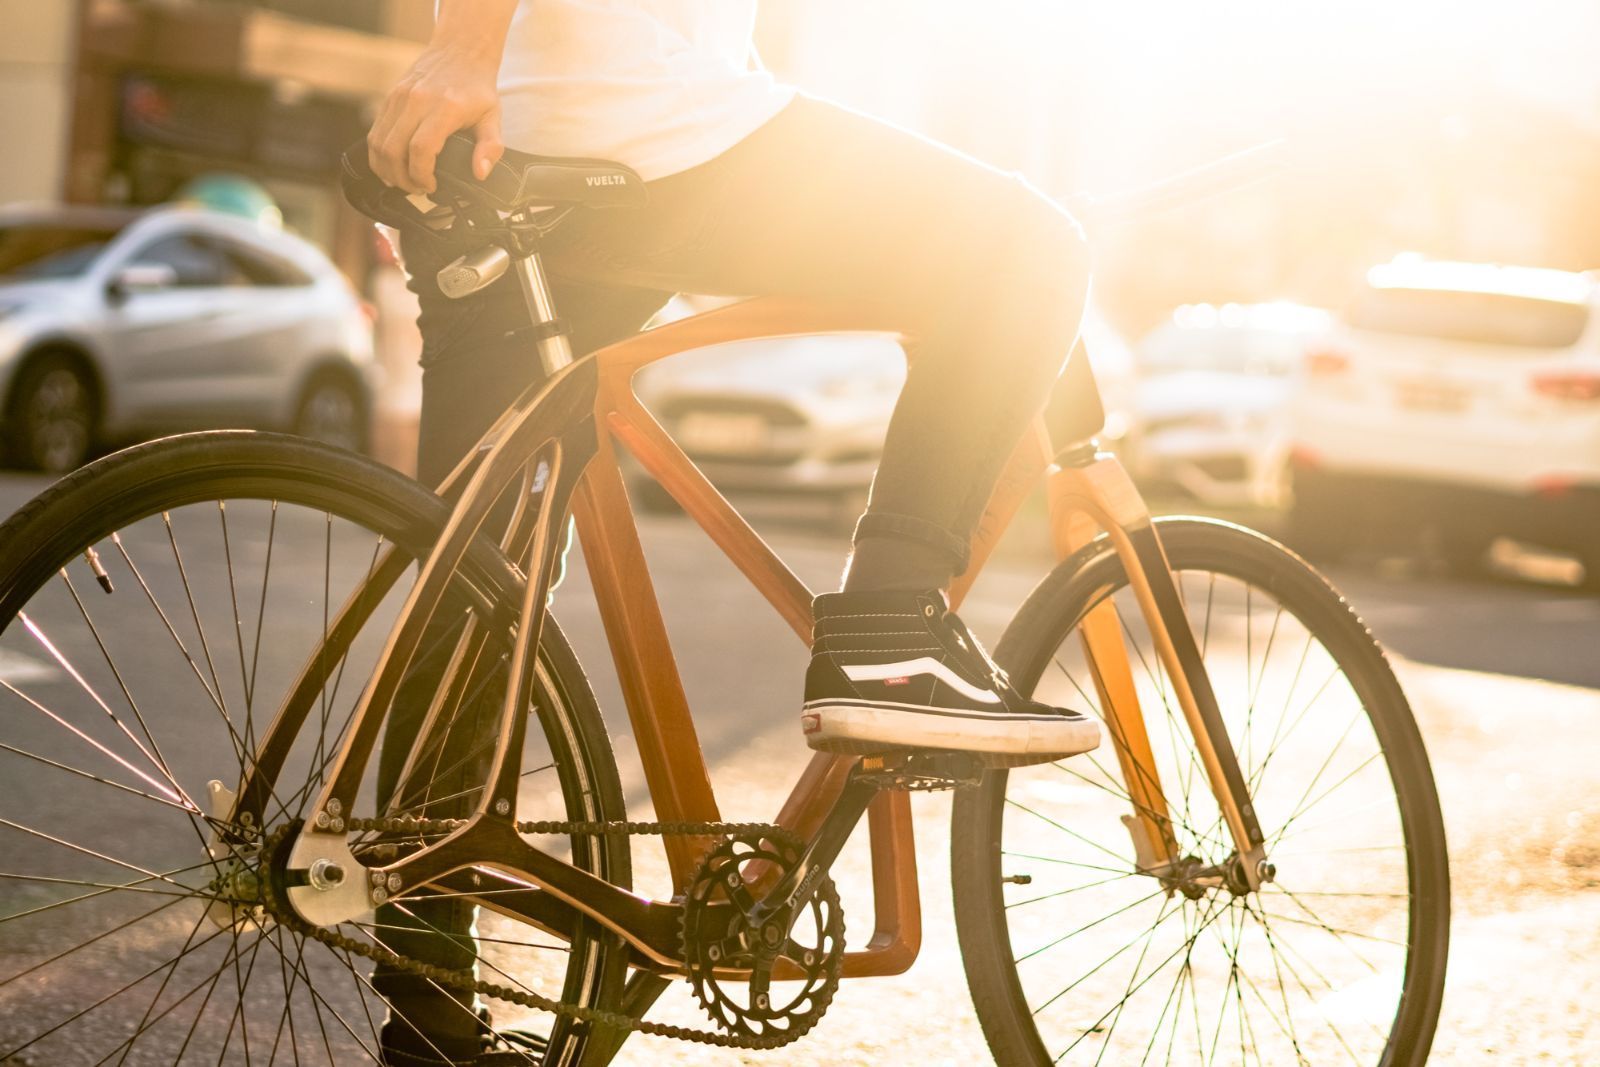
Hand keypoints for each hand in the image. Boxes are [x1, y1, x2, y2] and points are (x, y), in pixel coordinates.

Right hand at [367, 42, 503, 193]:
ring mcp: (398, 97)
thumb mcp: (493, 117)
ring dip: (386, 169)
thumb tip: (480, 173)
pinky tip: (390, 167)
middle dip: (402, 179)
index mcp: (444, 108)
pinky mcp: (389, 97)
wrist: (460, 50)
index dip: (421, 175)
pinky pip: (375, 132)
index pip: (420, 149)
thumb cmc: (477, 88)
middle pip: (393, 150)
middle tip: (418, 190)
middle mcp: (416, 101)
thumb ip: (491, 147)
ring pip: (378, 142)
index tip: (431, 187)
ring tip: (403, 182)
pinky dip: (378, 154)